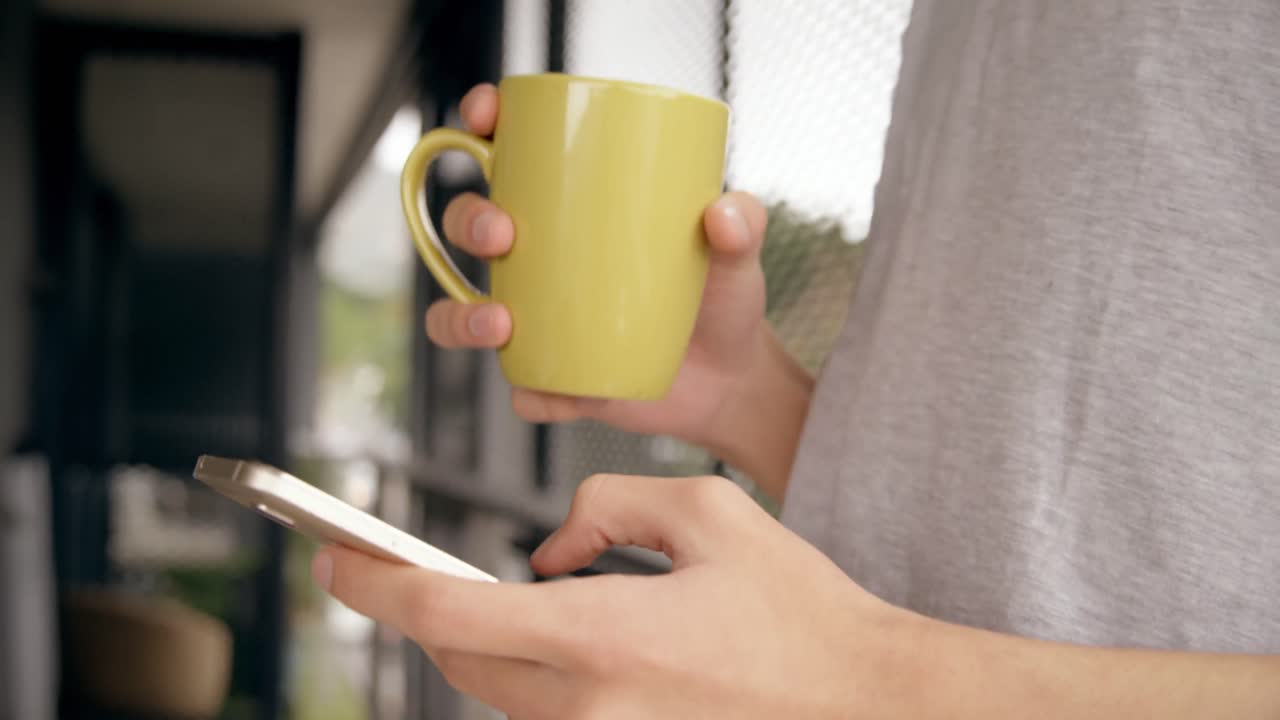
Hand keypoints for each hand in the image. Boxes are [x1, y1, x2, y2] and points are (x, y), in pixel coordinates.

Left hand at [312, 474, 916, 718]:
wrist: (868, 703)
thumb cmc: (798, 608)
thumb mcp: (707, 512)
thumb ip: (607, 508)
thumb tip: (551, 550)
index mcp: (600, 635)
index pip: (447, 612)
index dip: (375, 583)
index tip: (333, 557)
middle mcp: (587, 708)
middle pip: (457, 658)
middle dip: (420, 609)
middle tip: (391, 565)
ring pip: (498, 693)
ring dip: (483, 642)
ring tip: (490, 597)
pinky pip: (547, 717)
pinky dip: (533, 676)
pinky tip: (561, 644)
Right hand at [429, 84, 774, 448]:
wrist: (732, 381)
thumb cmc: (723, 297)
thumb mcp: (739, 253)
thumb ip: (743, 224)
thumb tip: (720, 213)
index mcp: (569, 209)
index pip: (508, 153)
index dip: (479, 125)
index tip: (486, 116)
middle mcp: (538, 260)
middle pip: (469, 226)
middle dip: (469, 221)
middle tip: (503, 234)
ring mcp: (537, 321)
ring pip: (462, 312)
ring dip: (461, 316)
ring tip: (501, 322)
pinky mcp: (552, 379)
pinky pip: (522, 388)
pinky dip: (530, 391)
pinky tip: (553, 393)